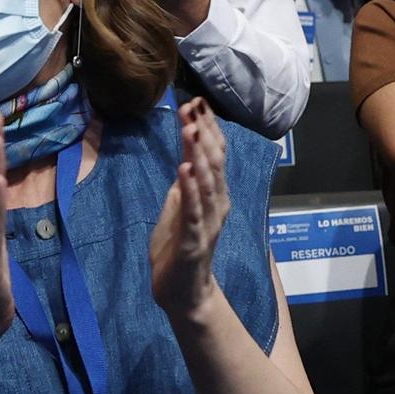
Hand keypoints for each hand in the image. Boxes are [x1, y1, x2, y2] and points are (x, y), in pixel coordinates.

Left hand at [150, 98, 228, 325]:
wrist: (182, 291)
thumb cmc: (178, 248)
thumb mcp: (178, 207)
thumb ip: (184, 183)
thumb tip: (186, 156)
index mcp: (212, 195)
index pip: (212, 155)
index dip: (206, 128)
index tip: (195, 102)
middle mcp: (216, 204)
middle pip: (213, 162)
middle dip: (203, 133)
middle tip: (192, 106)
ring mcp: (206, 221)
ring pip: (207, 183)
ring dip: (198, 155)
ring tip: (190, 129)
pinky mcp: (193, 239)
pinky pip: (192, 211)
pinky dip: (189, 189)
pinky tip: (183, 171)